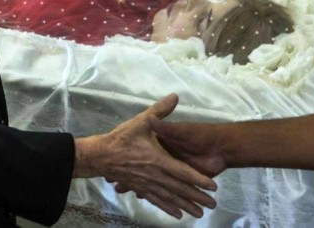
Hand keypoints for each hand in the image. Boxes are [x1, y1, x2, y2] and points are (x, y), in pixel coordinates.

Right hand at [76, 94, 216, 218]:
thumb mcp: (142, 121)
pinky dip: (167, 208)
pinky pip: (157, 200)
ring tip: (199, 215)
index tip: (212, 186)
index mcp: (158, 158)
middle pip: (180, 188)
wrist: (101, 154)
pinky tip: (177, 214)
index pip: (182, 171)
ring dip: (185, 206)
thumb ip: (160, 112)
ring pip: (170, 197)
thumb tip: (175, 97)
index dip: (198, 179)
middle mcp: (156, 174)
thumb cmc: (123, 137)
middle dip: (196, 197)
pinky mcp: (141, 188)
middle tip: (212, 206)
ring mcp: (149, 184)